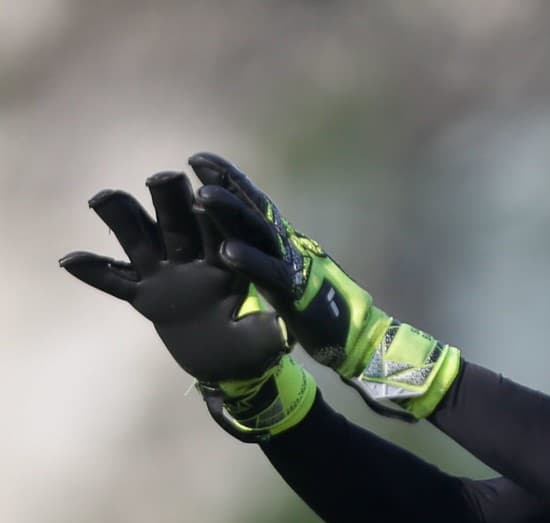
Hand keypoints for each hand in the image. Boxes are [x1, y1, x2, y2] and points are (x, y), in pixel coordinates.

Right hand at [60, 170, 287, 383]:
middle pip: (178, 224)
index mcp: (224, 267)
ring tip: (101, 199)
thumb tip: (284, 335)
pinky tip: (68, 260)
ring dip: (123, 219)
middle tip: (162, 177)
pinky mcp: (144, 296)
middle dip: (169, 201)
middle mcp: (191, 261)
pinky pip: (115, 282)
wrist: (225, 361)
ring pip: (140, 241)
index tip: (208, 194)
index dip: (216, 216)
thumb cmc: (249, 349)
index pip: (220, 235)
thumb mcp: (260, 344)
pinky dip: (94, 273)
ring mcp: (165, 275)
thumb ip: (266, 335)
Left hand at [189, 152, 461, 421]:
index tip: (198, 159)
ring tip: (201, 197)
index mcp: (282, 241)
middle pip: (253, 208)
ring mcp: (293, 265)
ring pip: (259, 233)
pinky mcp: (297, 292)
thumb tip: (237, 232)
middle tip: (196, 162)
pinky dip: (249, 262)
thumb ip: (266, 251)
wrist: (354, 335)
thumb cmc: (316, 305)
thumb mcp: (284, 272)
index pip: (253, 203)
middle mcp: (287, 244)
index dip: (228, 179)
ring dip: (230, 213)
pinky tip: (227, 251)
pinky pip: (270, 274)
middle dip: (226, 184)